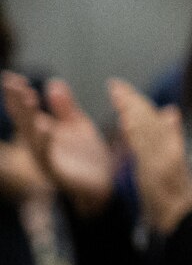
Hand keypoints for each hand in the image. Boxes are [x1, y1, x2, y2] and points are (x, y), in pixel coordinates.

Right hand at [1, 73, 117, 215]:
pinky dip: (46, 143)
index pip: (26, 111)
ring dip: (29, 118)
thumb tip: (53, 83)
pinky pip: (48, 158)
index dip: (18, 95)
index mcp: (44, 131)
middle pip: (25, 120)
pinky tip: (47, 129)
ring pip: (33, 137)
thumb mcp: (77, 126)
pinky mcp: (58, 173)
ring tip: (28, 98)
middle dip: (17, 102)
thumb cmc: (88, 156)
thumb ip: (65, 107)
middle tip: (12, 83)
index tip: (12, 77)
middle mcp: (41, 144)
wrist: (106, 186)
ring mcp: (47, 159)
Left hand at [107, 79, 191, 237]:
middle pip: (148, 121)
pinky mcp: (157, 172)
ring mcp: (162, 161)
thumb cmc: (180, 197)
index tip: (122, 89)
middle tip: (115, 85)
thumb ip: (172, 137)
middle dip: (131, 102)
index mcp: (168, 148)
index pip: (150, 120)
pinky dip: (137, 134)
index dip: (136, 103)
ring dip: (132, 111)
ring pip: (146, 131)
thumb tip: (171, 111)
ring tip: (119, 94)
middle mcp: (166, 151)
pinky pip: (144, 149)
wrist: (185, 220)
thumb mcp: (179, 165)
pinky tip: (127, 121)